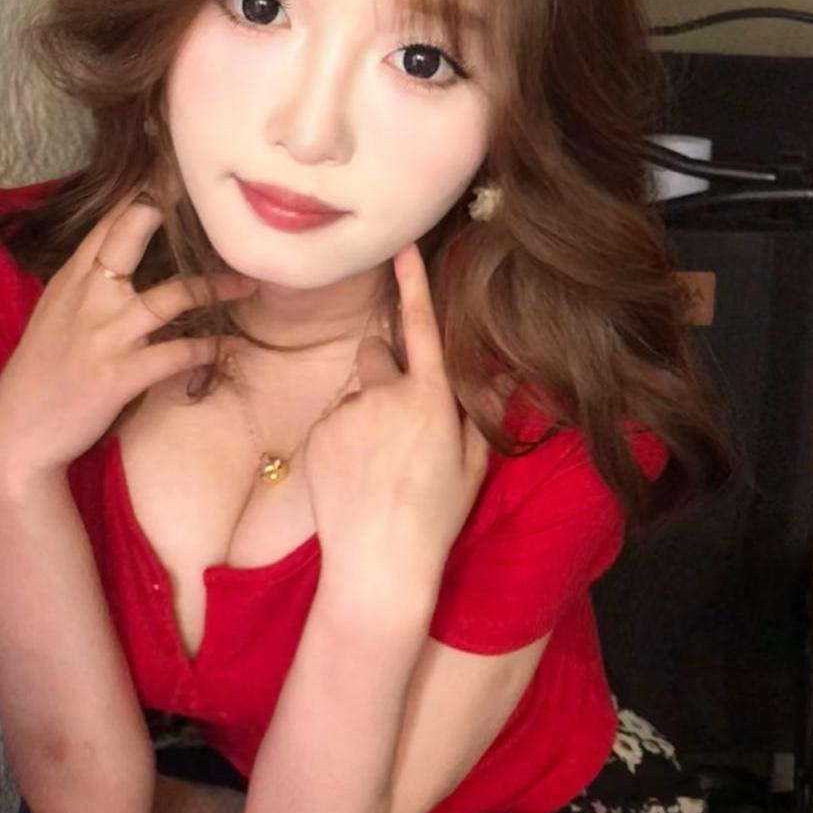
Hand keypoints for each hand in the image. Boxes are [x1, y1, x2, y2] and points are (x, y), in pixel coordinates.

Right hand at [0, 195, 256, 492]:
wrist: (16, 435)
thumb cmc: (41, 375)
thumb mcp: (55, 317)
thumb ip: (88, 286)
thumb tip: (122, 263)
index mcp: (70, 279)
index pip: (108, 220)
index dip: (143, 191)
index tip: (175, 168)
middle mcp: (87, 297)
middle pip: (131, 232)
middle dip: (169, 208)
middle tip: (214, 197)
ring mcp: (104, 335)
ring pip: (171, 295)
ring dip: (215, 288)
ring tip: (249, 284)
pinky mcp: (118, 375)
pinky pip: (176, 354)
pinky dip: (207, 349)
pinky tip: (229, 346)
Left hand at [303, 241, 489, 593]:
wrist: (379, 566)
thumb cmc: (436, 518)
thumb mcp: (473, 463)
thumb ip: (478, 410)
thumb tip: (493, 376)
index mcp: (430, 397)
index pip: (422, 325)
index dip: (413, 282)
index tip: (404, 246)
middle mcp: (385, 394)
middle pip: (378, 355)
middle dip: (386, 373)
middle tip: (398, 424)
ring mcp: (347, 412)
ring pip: (356, 393)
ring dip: (365, 411)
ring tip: (378, 465)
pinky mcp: (320, 434)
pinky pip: (334, 420)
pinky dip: (344, 437)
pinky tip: (356, 476)